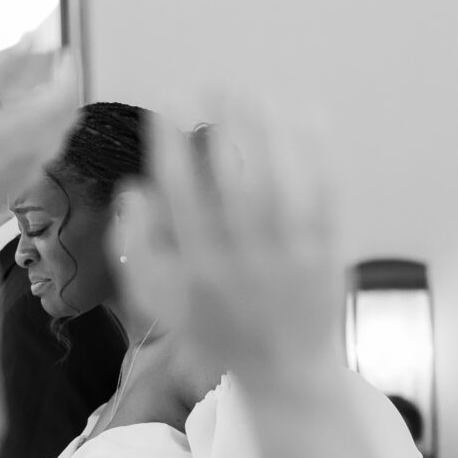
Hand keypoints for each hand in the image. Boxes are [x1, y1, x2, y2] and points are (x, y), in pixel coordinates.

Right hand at [0, 40, 78, 231]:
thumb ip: (4, 69)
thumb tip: (28, 40)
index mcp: (35, 127)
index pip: (69, 92)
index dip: (69, 70)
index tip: (64, 53)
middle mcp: (42, 150)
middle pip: (67, 114)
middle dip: (61, 88)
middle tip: (47, 70)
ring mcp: (32, 169)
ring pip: (54, 133)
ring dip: (47, 110)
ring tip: (21, 95)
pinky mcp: (20, 181)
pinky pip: (40, 149)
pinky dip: (35, 130)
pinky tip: (7, 125)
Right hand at [114, 98, 341, 383]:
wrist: (284, 374)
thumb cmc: (217, 334)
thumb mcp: (161, 304)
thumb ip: (137, 251)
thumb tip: (132, 192)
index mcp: (198, 272)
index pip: (181, 199)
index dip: (170, 149)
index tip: (164, 110)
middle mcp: (243, 262)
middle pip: (235, 181)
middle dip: (226, 126)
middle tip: (217, 83)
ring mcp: (289, 258)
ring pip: (280, 182)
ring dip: (269, 130)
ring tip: (258, 90)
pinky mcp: (325, 254)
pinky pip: (323, 196)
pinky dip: (317, 152)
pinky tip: (308, 115)